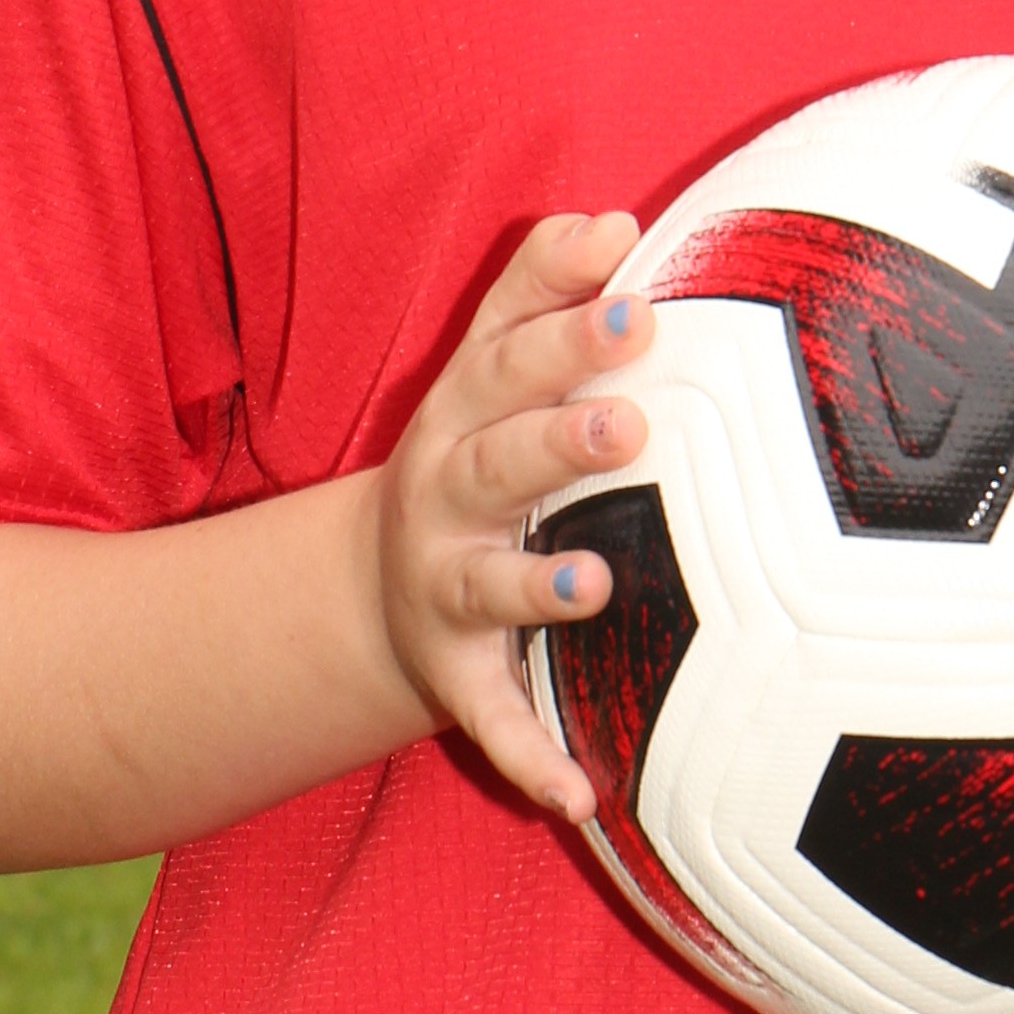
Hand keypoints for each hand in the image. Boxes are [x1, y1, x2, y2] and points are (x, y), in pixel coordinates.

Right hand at [367, 210, 650, 821]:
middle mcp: (446, 498)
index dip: (565, 324)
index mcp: (463, 415)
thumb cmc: (477, 449)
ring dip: (539, 588)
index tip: (634, 290)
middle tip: (632, 422)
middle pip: (499, 461)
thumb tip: (613, 217)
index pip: (510, 356)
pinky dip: (529, 759)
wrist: (379, 583)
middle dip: (559, 440)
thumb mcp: (487, 363)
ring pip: (488, 588)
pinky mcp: (458, 678)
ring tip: (596, 586)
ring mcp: (447, 590)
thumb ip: (540, 287)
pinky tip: (580, 796)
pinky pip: (491, 721)